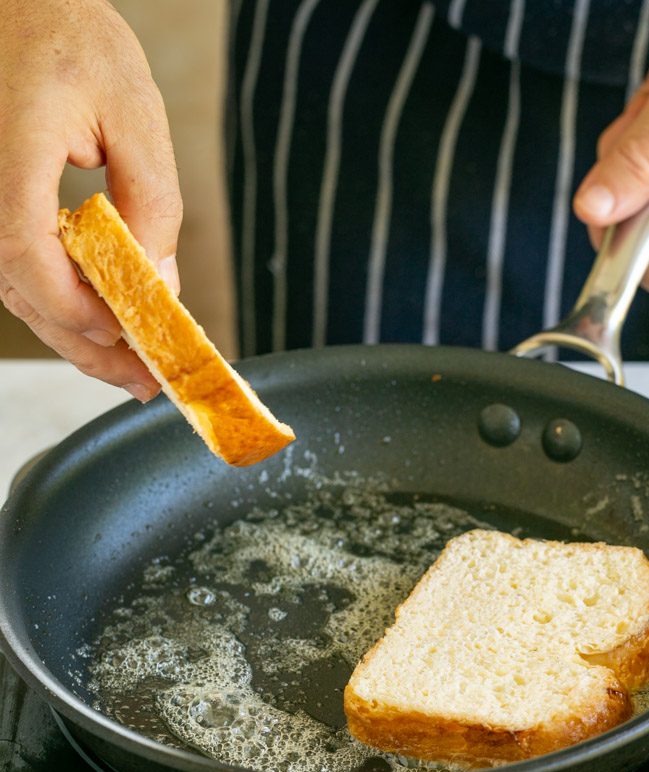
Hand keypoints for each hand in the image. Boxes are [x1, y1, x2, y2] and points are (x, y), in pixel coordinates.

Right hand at [0, 0, 181, 399]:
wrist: (17, 3)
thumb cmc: (72, 38)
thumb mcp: (133, 112)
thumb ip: (151, 201)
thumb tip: (160, 284)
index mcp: (8, 156)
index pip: (27, 253)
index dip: (76, 306)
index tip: (127, 335)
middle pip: (22, 291)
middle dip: (87, 346)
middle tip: (145, 383)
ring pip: (17, 291)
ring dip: (74, 336)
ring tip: (130, 368)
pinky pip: (16, 269)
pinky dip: (60, 304)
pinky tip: (100, 324)